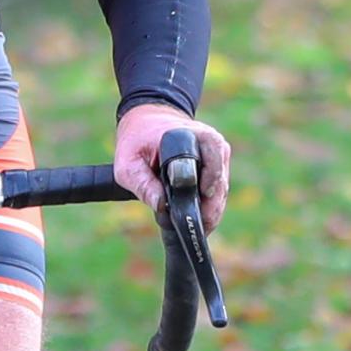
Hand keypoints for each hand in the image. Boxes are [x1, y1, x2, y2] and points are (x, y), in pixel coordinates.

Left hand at [114, 102, 231, 234]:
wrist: (148, 122)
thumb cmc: (137, 142)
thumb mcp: (128, 163)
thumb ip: (142, 184)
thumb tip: (162, 207)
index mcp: (188, 135)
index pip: (210, 158)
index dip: (208, 181)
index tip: (202, 199)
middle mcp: (210, 141)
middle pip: (219, 179)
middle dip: (210, 206)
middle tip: (199, 228)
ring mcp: (218, 152)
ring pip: (222, 188)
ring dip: (212, 209)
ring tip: (199, 228)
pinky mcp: (219, 163)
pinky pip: (220, 188)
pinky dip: (212, 205)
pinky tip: (202, 220)